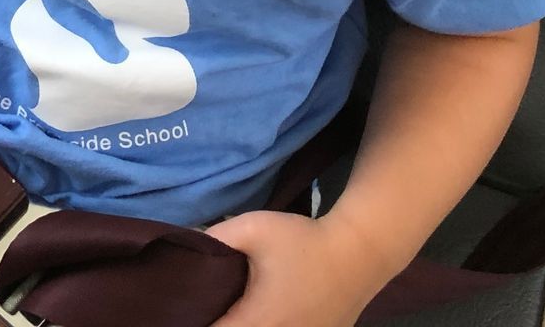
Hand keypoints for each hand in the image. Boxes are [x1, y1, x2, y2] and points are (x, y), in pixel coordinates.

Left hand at [204, 211, 396, 326]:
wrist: (360, 251)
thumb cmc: (304, 240)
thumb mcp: (252, 228)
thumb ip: (214, 237)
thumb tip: (185, 243)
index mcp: (259, 321)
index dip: (196, 322)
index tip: (188, 308)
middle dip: (218, 323)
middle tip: (206, 304)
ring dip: (241, 325)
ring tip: (228, 308)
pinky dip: (265, 326)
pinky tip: (257, 311)